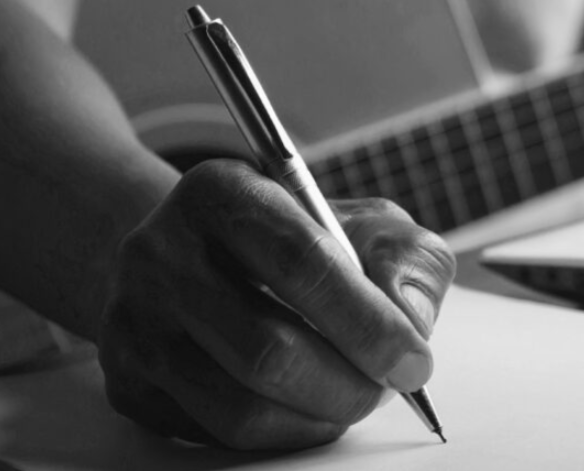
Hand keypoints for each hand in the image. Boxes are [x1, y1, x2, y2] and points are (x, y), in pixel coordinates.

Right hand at [97, 160, 455, 449]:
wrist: (201, 255)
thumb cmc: (296, 239)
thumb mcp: (365, 223)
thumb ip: (407, 260)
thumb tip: (410, 321)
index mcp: (222, 192)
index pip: (300, 262)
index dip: (366, 321)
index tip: (413, 358)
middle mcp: (161, 252)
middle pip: (267, 348)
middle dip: (349, 383)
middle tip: (388, 386)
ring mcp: (134, 321)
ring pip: (239, 406)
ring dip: (319, 416)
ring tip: (355, 396)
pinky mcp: (128, 381)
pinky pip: (215, 434)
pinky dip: (283, 433)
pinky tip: (310, 406)